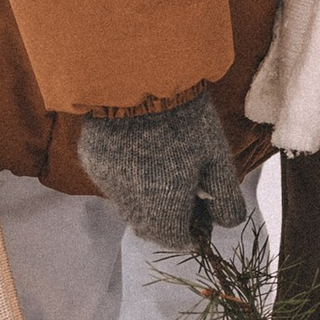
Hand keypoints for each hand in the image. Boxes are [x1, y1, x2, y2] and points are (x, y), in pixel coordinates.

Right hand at [75, 90, 251, 253]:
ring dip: (148, 198)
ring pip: (129, 204)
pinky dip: (129, 176)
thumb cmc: (185, 120)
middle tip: (189, 191)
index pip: (175, 240)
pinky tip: (141, 150)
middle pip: (150, 227)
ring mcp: (107, 182)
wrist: (138, 79)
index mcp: (162, 208)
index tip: (204, 213)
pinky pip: (113, 180)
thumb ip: (226, 198)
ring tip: (166, 167)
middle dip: (170, 218)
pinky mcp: (92, 161)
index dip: (193, 232)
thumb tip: (227, 223)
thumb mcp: (218, 158)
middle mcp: (129, 203)